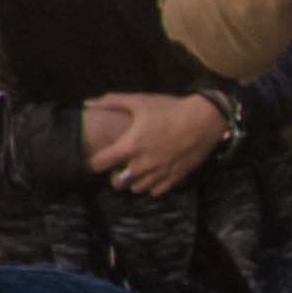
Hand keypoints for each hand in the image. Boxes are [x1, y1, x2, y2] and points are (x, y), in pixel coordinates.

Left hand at [83, 91, 228, 195]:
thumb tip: (87, 103)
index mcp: (129, 147)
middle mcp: (141, 165)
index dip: (93, 162)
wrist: (204, 120)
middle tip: (119, 166)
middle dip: (114, 176)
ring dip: (133, 181)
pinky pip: (156, 191)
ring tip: (137, 170)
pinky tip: (154, 174)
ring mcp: (158, 173)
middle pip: (117, 183)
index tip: (97, 158)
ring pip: (136, 189)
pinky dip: (152, 185)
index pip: (99, 164)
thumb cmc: (170, 110)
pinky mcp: (174, 178)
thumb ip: (112, 102)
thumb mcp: (140, 102)